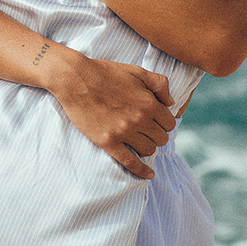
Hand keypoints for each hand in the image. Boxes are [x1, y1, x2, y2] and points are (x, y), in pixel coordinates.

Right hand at [50, 54, 176, 179]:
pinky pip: (130, 162)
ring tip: (141, 142)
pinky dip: (141, 171)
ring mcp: (123, 132)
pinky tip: (149, 174)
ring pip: (149, 150)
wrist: (75, 78)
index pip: (169, 123)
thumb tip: (171, 103)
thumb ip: (159, 84)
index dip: (164, 122)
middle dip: (157, 135)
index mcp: (148, 103)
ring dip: (148, 147)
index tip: (156, 121)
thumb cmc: (105, 72)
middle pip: (161, 138)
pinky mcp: (108, 142)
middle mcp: (139, 119)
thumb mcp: (137, 70)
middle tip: (148, 131)